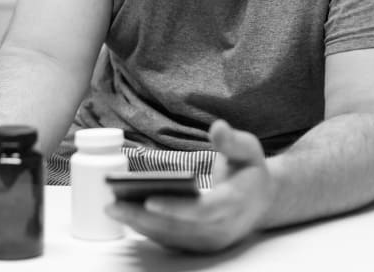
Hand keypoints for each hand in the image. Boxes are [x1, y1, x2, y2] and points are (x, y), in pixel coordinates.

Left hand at [105, 119, 274, 252]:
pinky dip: (145, 228)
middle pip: (178, 229)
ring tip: (111, 207)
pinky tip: (125, 213)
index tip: (148, 200)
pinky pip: (168, 240)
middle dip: (144, 219)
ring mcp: (208, 241)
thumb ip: (233, 141)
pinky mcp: (196, 245)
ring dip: (139, 225)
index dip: (175, 208)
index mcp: (234, 205)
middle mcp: (221, 230)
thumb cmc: (250, 172)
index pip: (202, 212)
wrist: (261, 202)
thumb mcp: (250, 150)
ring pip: (169, 237)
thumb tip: (218, 127)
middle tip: (113, 205)